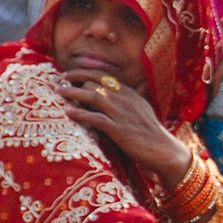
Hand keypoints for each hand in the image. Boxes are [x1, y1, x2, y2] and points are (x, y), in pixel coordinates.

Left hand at [59, 69, 192, 188]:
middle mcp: (125, 100)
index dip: (82, 72)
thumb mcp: (141, 109)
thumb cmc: (150, 132)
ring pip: (92, 96)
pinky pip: (95, 118)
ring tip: (58, 91)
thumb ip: (127, 99)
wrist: (164, 150)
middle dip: (73, 81)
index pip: (102, 75)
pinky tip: (68, 111)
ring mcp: (122, 114)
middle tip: (58, 83)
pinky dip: (80, 114)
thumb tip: (111, 94)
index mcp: (130, 93)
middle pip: (94, 83)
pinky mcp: (119, 130)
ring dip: (72, 93)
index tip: (68, 74)